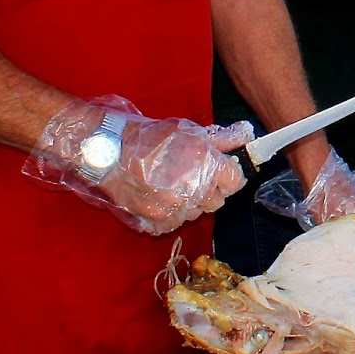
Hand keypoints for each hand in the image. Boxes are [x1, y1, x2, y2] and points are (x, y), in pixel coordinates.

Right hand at [27, 99, 251, 234]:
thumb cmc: (148, 136)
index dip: (228, 175)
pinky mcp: (157, 220)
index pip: (235, 181)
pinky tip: (158, 196)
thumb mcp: (188, 131)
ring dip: (190, 202)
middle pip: (218, 201)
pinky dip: (170, 213)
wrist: (107, 150)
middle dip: (210, 190)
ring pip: (196, 213)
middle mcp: (193, 188)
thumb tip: (246, 135)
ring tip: (171, 184)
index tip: (219, 171)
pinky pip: (175, 222)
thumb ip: (221, 139)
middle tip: (192, 176)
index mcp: (205, 162)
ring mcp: (174, 207)